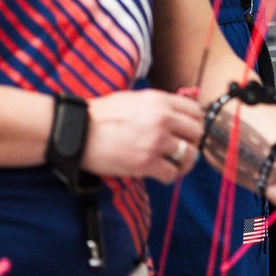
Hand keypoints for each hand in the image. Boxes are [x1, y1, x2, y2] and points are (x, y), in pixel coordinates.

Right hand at [82, 90, 203, 182]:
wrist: (79, 131)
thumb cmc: (101, 115)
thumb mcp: (134, 99)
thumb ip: (157, 105)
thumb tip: (175, 114)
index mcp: (159, 100)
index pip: (195, 111)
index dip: (194, 123)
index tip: (188, 132)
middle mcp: (162, 119)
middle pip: (196, 133)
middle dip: (191, 142)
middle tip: (182, 149)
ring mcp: (155, 141)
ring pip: (189, 155)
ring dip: (183, 162)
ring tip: (173, 164)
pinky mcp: (146, 163)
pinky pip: (171, 174)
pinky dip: (168, 176)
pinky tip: (160, 173)